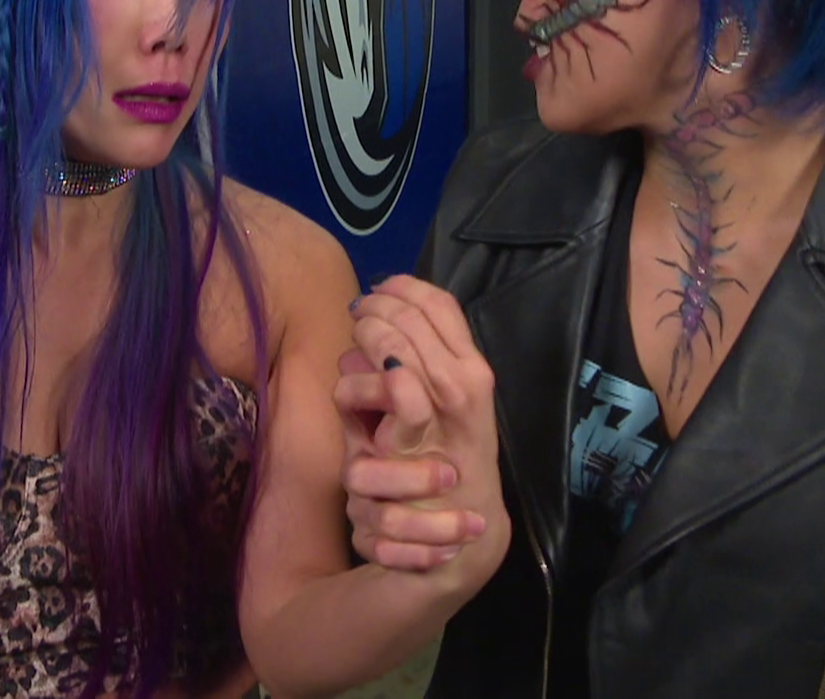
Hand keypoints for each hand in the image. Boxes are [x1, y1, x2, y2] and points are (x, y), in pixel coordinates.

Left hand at [333, 275, 508, 578]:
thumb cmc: (440, 467)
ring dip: (367, 336)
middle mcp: (467, 381)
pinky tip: (349, 395)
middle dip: (377, 307)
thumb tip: (368, 321)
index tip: (379, 289)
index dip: (404, 287)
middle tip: (357, 315)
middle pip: (414, 314)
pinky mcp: (417, 434)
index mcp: (475, 369)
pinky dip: (358, 383)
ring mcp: (444, 407)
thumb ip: (409, 366)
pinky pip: (381, 386)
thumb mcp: (432, 410)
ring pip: (394, 342)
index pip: (442, 304)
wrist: (461, 537)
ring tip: (353, 350)